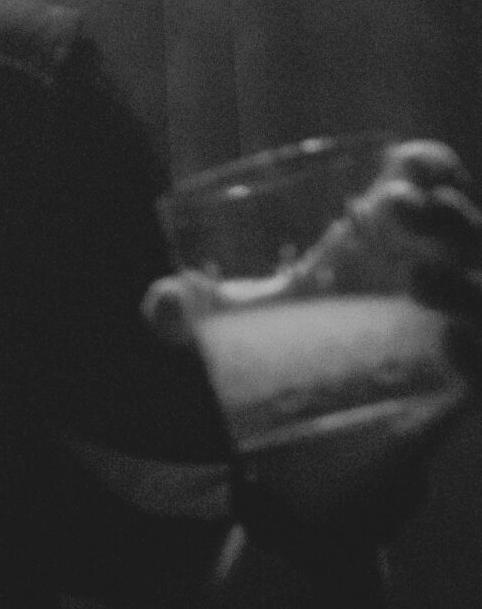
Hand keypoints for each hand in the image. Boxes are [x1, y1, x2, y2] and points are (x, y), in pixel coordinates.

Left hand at [144, 139, 478, 533]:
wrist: (309, 445)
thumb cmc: (289, 353)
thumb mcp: (238, 325)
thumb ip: (191, 313)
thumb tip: (159, 303)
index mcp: (386, 245)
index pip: (431, 187)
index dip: (432, 167)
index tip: (410, 163)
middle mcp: (431, 278)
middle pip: (467, 231)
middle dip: (447, 215)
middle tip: (401, 205)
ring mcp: (454, 330)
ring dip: (463, 280)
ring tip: (419, 280)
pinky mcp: (460, 388)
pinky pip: (481, 360)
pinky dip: (472, 349)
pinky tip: (449, 344)